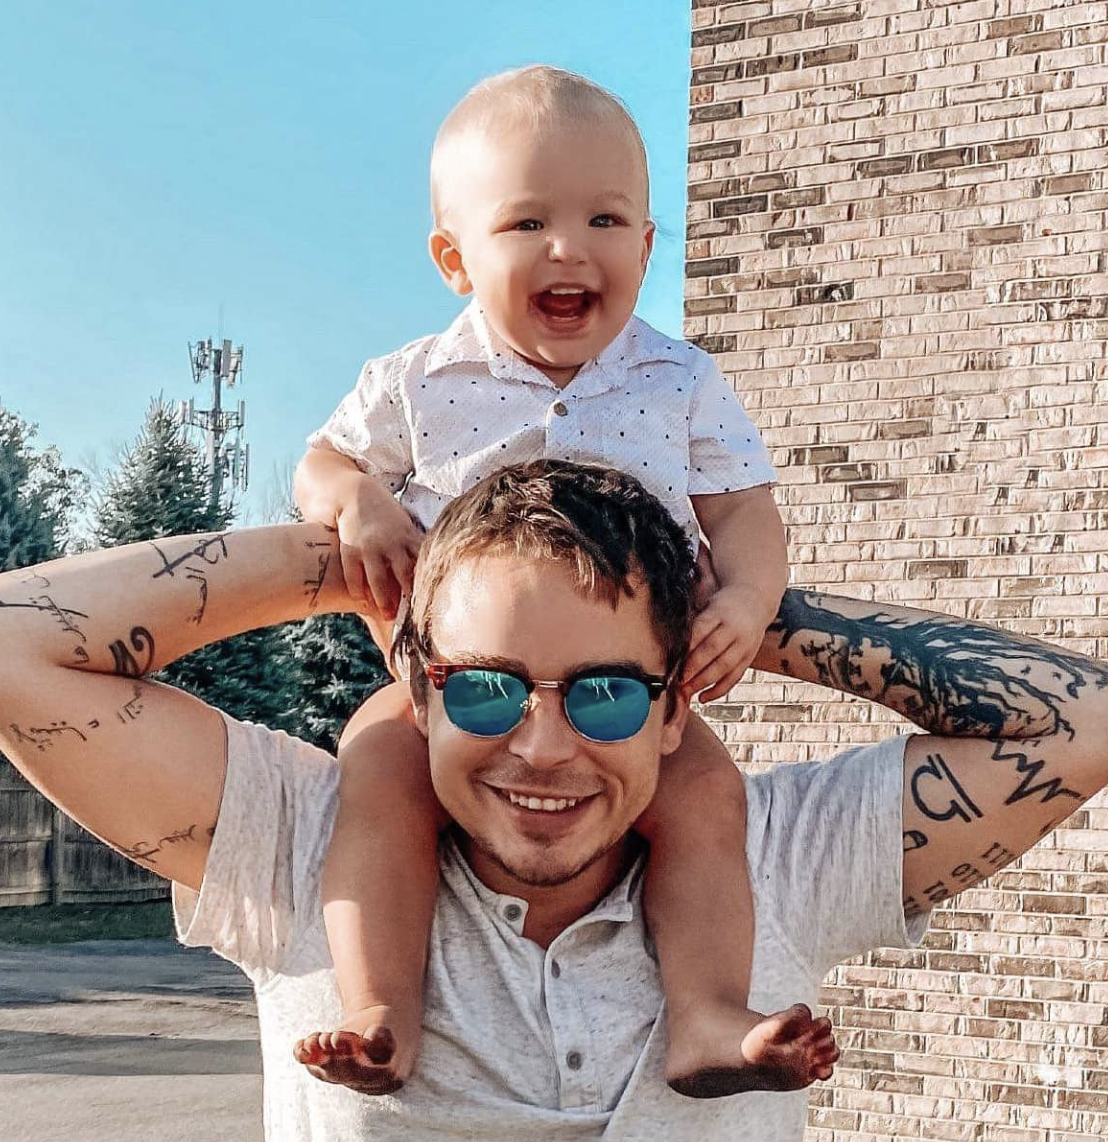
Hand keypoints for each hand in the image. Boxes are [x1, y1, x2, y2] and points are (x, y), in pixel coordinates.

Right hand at [335, 478, 423, 619]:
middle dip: (408, 596)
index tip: (435, 602)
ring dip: (384, 600)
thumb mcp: (405, 528)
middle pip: (404, 574)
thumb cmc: (386, 517)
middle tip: (414, 617)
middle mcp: (391, 543)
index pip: (422, 565)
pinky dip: (357, 590)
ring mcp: (370, 547)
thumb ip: (415, 548)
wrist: (354, 494)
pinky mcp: (350, 549)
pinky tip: (362, 601)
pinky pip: (354, 575)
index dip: (428, 584)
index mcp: (408, 538)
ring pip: (378, 579)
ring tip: (388, 615)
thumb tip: (437, 569)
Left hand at [681, 584, 770, 703]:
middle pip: (713, 650)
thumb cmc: (723, 605)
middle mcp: (734, 629)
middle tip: (677, 681)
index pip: (701, 630)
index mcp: (720, 612)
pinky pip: (734, 677)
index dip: (686, 648)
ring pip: (724, 666)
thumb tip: (670, 646)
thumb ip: (693, 622)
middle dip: (693, 667)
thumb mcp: (708, 604)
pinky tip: (703, 698)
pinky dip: (719, 690)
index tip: (672, 662)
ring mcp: (744, 644)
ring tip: (687, 692)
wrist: (756, 600)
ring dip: (704, 682)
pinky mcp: (749, 658)